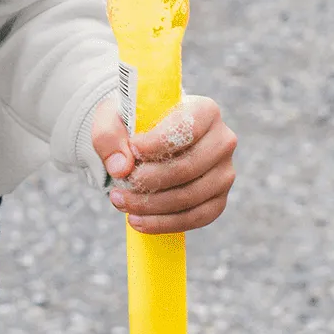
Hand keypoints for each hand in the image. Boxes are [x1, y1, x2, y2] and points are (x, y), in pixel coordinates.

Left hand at [92, 93, 235, 233]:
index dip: (159, 142)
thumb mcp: (112, 118)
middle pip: (188, 167)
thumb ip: (109, 136)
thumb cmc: (133, 124)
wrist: (146, 140)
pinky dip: (164, 223)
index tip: (133, 149)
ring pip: (190, 196)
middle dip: (149, 180)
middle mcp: (222, 141)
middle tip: (119, 185)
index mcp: (204, 111)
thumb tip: (121, 167)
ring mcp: (224, 173)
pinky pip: (196, 218)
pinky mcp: (218, 199)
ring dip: (151, 205)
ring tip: (120, 201)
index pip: (187, 128)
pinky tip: (137, 221)